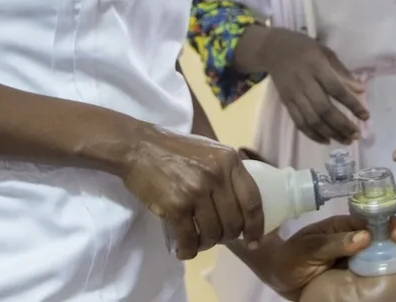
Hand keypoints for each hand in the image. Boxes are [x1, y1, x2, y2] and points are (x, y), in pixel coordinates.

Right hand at [122, 126, 262, 260]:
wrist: (138, 146)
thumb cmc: (175, 149)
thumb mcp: (210, 151)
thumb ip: (227, 172)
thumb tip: (242, 203)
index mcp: (229, 160)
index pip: (253, 200)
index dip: (256, 226)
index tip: (254, 241)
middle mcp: (216, 175)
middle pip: (234, 222)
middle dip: (228, 237)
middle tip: (217, 237)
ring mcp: (196, 191)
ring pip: (213, 233)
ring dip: (207, 244)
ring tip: (199, 242)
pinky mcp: (175, 206)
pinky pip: (189, 239)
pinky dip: (188, 250)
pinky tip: (184, 249)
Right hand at [244, 27, 368, 144]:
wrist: (273, 50)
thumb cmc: (304, 48)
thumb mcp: (326, 52)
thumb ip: (342, 72)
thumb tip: (361, 90)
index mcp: (317, 67)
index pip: (336, 89)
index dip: (352, 104)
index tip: (365, 115)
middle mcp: (305, 83)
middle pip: (324, 109)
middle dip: (342, 125)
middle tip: (357, 135)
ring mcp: (294, 95)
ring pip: (312, 119)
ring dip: (330, 133)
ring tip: (346, 140)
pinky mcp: (286, 103)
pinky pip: (299, 122)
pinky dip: (312, 134)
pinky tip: (326, 140)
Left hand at [249, 215, 395, 300]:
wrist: (279, 276)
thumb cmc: (291, 257)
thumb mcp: (310, 248)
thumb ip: (336, 243)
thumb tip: (366, 236)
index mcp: (347, 226)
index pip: (376, 220)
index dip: (393, 226)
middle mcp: (358, 239)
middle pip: (391, 235)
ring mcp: (362, 256)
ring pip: (393, 252)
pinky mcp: (362, 273)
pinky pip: (385, 269)